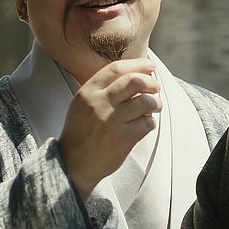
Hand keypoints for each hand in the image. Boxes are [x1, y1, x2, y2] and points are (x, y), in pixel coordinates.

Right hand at [58, 58, 161, 198]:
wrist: (73, 164)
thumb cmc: (81, 132)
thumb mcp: (83, 104)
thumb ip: (103, 89)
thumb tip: (134, 75)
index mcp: (88, 92)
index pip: (116, 69)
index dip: (137, 64)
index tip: (149, 65)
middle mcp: (99, 103)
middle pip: (134, 81)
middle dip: (151, 82)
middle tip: (155, 88)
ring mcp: (112, 121)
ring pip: (145, 101)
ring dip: (155, 102)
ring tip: (154, 106)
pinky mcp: (123, 139)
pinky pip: (147, 123)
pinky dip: (150, 122)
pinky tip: (145, 124)